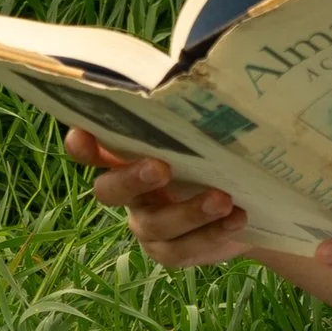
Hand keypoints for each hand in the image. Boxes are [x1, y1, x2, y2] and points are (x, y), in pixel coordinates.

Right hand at [63, 126, 250, 267]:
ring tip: (223, 200)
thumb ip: (194, 125)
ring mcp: (148, 225)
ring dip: (190, 212)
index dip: (83, 146)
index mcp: (131, 159)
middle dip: (131, 178)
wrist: (249, 205)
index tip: (82, 135)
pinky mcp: (170, 251)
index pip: (96, 150)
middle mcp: (132, 193)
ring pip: (155, 224)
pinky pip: (182, 249)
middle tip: (161, 168)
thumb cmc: (219, 160)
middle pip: (110, 191)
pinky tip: (236, 219)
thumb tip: (211, 79)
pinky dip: (212, 233)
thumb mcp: (207, 141)